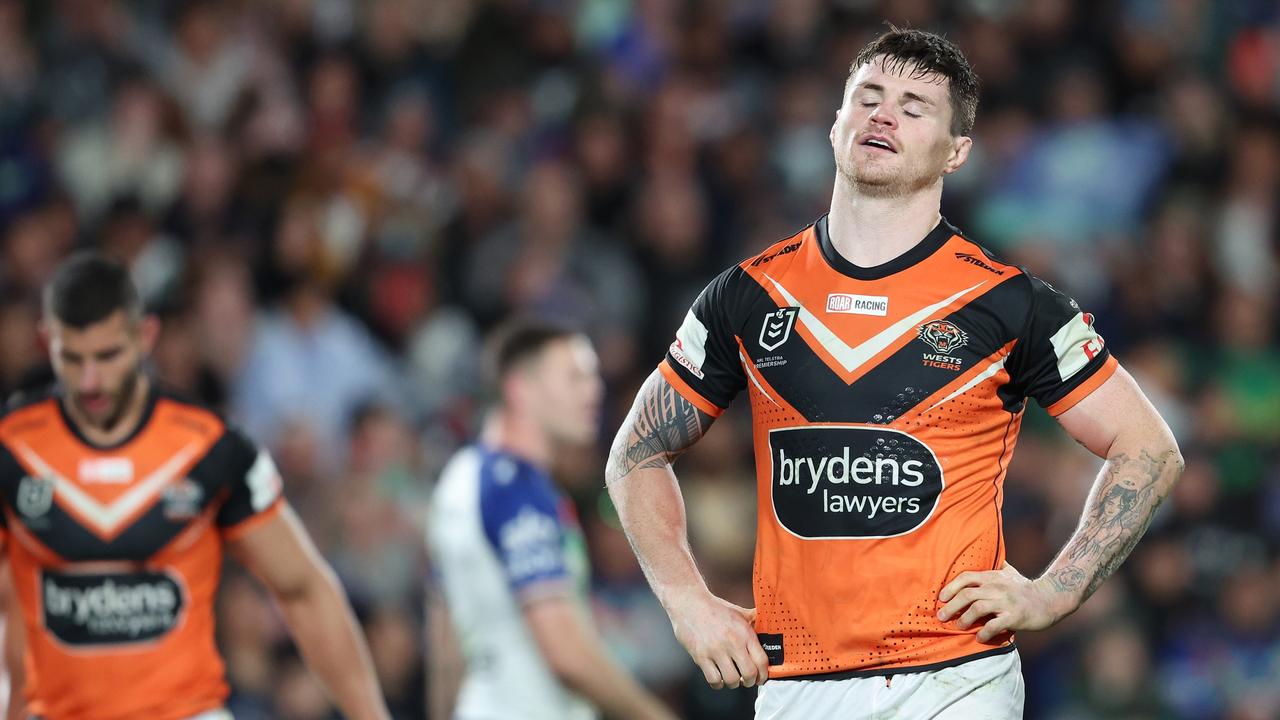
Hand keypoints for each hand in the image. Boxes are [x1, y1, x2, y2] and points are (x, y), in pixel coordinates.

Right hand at [666, 590, 768, 689]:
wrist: (689, 603)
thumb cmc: (715, 608)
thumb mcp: (738, 612)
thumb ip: (754, 620)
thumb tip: (769, 624)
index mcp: (745, 632)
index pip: (762, 660)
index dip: (764, 674)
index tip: (761, 678)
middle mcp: (732, 642)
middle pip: (749, 674)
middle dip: (750, 681)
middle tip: (747, 680)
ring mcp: (716, 650)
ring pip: (732, 680)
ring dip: (734, 683)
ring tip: (732, 678)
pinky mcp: (701, 656)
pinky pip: (714, 680)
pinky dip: (718, 683)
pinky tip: (718, 677)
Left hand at [936, 563, 1075, 642]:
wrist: (1051, 599)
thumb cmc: (1026, 587)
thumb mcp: (1009, 572)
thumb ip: (995, 565)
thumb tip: (984, 555)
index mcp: (993, 576)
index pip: (966, 577)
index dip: (950, 587)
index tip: (940, 598)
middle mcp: (997, 587)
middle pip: (967, 594)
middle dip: (951, 606)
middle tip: (941, 617)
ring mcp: (1006, 602)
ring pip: (978, 608)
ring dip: (965, 619)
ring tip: (959, 626)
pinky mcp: (1015, 616)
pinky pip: (994, 625)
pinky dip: (984, 632)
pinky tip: (979, 638)